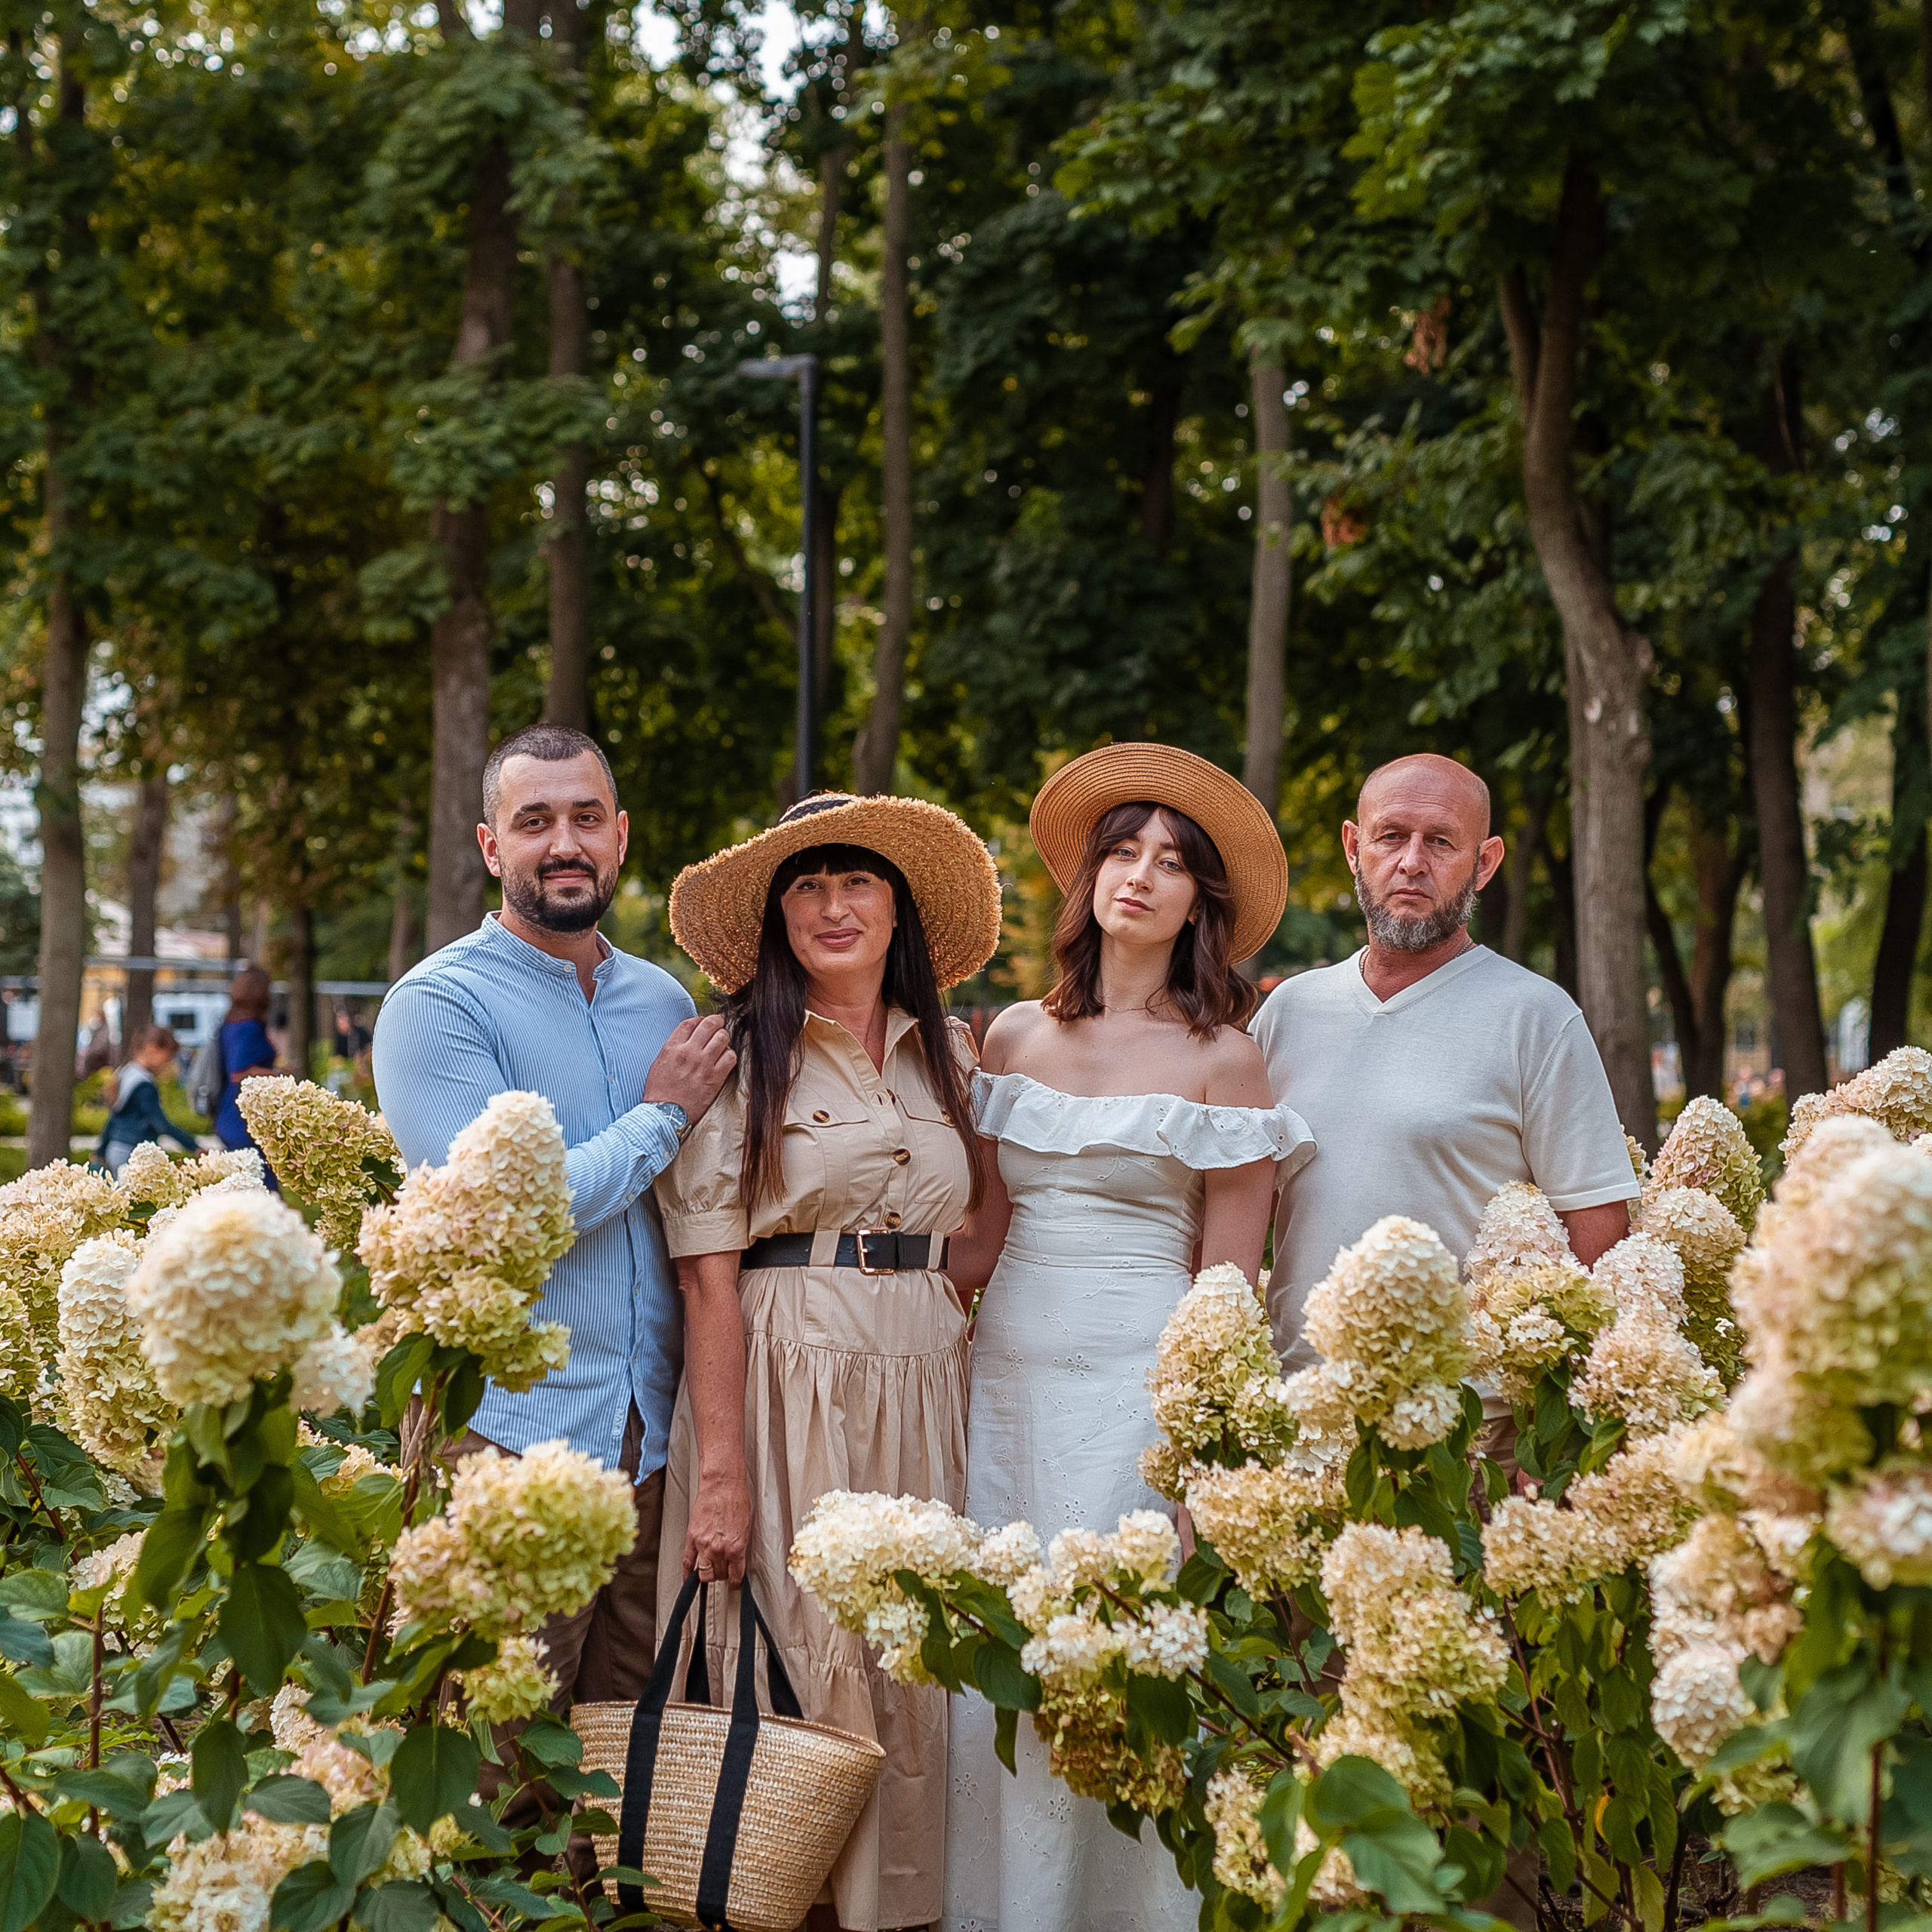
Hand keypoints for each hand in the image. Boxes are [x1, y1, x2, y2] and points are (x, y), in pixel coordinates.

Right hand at [645, 1015, 735, 1123]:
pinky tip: (725, 1059)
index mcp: (672, 1048)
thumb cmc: (660, 1092)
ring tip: (721, 1043)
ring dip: (724, 1037)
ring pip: (723, 1038)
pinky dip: (730, 1055)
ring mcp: (703, 1065)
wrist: (666, 1114)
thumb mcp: (659, 1064)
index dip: (699, 1019)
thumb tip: (687, 1039)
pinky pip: (730, 1057)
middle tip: (718, 1025)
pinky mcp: (715, 1078)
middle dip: (716, 1021)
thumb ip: (673, 1048)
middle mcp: (689, 1053)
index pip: (690, 1023)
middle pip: (709, 1025)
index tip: (702, 1023)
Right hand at [684, 1467, 750, 1585]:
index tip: (735, 1583)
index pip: (735, 1575)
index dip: (736, 1581)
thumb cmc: (736, 1501)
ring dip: (709, 1574)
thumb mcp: (745, 1528)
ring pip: (704, 1574)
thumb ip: (739, 1548)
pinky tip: (688, 1580)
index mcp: (736, 1548)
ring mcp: (703, 1545)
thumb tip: (736, 1562)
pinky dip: (687, 1574)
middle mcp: (719, 1549)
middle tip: (724, 1570)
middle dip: (723, 1575)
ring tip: (712, 1569)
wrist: (722, 1485)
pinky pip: (687, 1562)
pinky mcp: (692, 1538)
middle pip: (719, 1575)